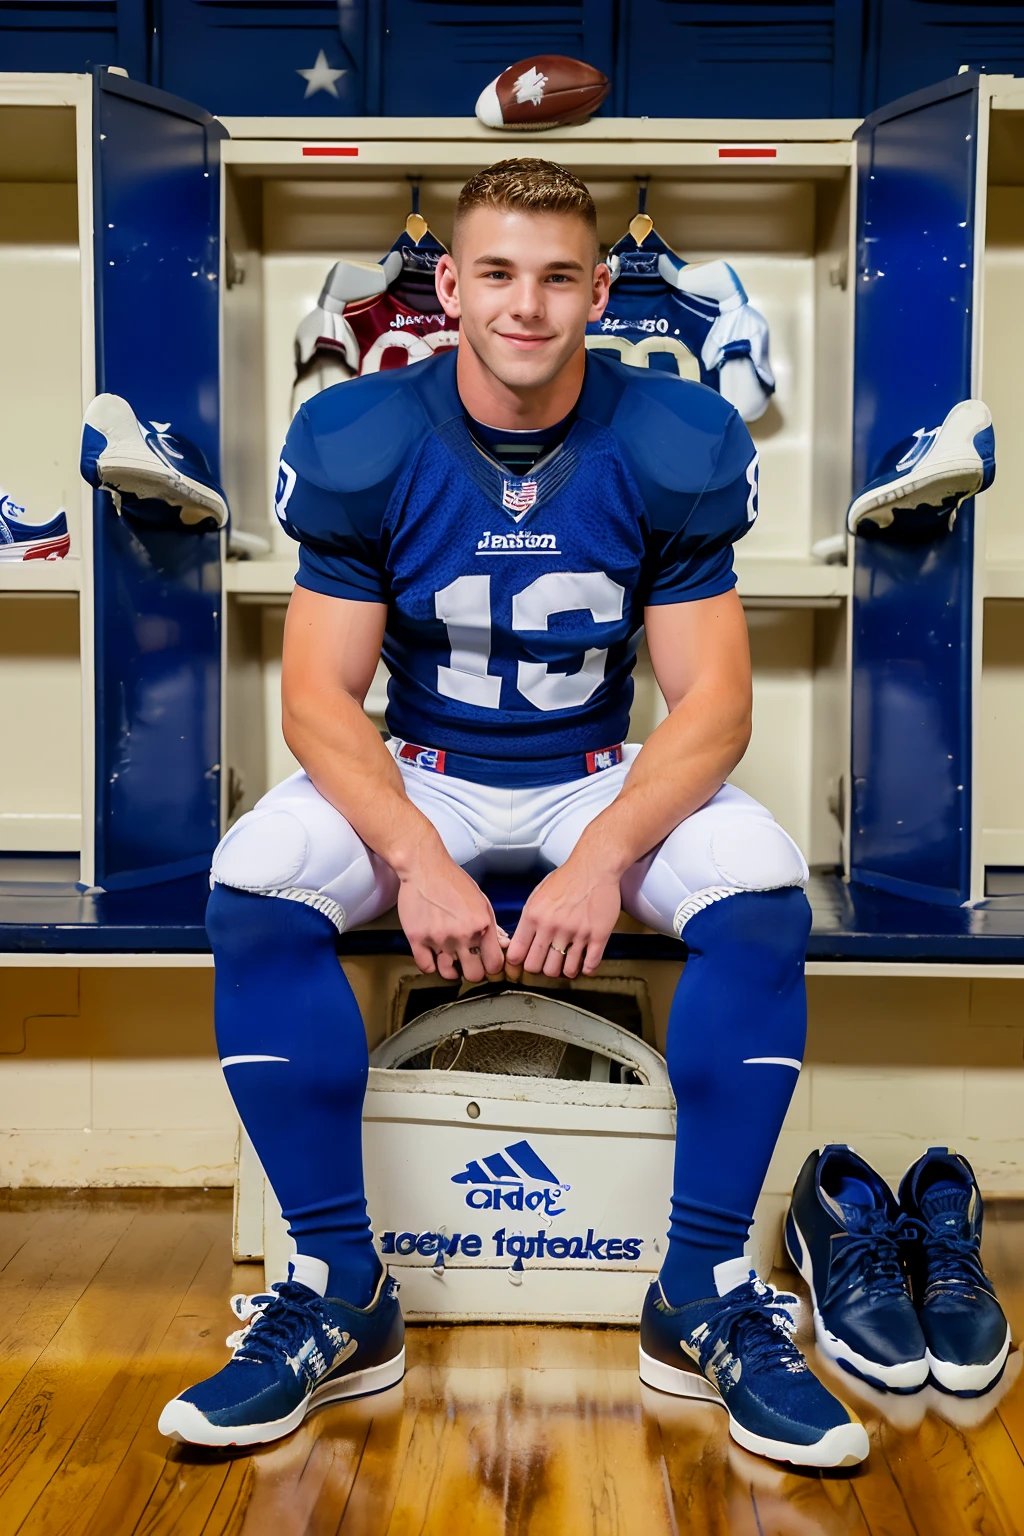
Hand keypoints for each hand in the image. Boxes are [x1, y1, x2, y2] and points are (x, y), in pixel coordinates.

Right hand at [397, 855, 507, 982]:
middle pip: (473, 975)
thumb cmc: (453, 881)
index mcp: (482, 925)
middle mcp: (462, 935)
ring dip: (450, 970)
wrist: (425, 867)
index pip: (494, 964)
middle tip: (468, 964)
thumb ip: (492, 927)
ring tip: (449, 960)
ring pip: (448, 974)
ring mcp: (439, 938)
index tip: (486, 964)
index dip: (491, 967)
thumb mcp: (481, 901)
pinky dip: (430, 965)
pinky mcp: (418, 939)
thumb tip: (504, 945)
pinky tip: (433, 956)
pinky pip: (426, 967)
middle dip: (473, 972)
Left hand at [504, 857, 621, 979]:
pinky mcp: (598, 935)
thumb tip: (521, 940)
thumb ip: (529, 918)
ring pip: (564, 970)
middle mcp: (553, 927)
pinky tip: (585, 964)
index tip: (525, 961)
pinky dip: (586, 969)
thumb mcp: (538, 895)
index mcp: (534, 916)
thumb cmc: (566, 878)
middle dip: (541, 969)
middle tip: (547, 963)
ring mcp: (576, 933)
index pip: (517, 954)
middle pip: (538, 967)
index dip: (519, 962)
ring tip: (567, 964)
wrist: (595, 866)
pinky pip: (590, 964)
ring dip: (565, 970)